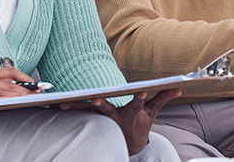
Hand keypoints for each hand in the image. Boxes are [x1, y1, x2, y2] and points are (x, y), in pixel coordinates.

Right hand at [0, 68, 35, 131]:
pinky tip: (14, 104)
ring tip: (33, 99)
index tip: (38, 85)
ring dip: (19, 94)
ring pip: (2, 90)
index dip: (26, 78)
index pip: (9, 72)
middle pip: (9, 82)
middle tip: (41, 93)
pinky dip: (4, 101)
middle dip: (27, 88)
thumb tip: (18, 94)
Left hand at [57, 89, 180, 154]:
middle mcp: (115, 116)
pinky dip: (68, 109)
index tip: (141, 91)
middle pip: (107, 108)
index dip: (139, 97)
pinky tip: (54, 105)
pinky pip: (78, 113)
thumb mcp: (152, 112)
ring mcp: (102, 118)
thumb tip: (179, 87)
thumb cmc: (139, 125)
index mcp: (131, 113)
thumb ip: (162, 98)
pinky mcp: (91, 119)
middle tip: (94, 98)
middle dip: (101, 103)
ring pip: (88, 111)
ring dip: (75, 107)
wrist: (127, 145)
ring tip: (62, 103)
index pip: (137, 103)